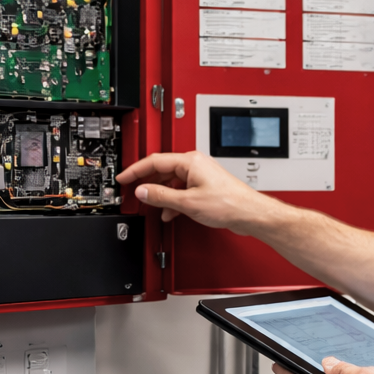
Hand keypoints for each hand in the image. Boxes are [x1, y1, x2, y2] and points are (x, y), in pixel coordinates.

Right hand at [116, 150, 269, 227]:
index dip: (135, 170)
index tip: (123, 177)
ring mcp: (201, 175)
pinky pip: (182, 189)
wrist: (249, 213)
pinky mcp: (205, 186)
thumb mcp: (187, 202)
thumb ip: (161, 196)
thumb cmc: (229, 203)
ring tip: (152, 204)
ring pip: (172, 181)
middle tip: (132, 191)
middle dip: (147, 182)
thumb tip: (143, 191)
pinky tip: (170, 212)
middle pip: (162, 170)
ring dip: (161, 194)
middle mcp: (195, 164)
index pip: (154, 161)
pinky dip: (173, 200)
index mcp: (190, 161)